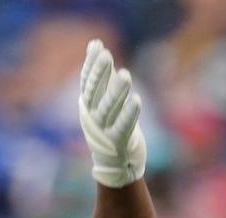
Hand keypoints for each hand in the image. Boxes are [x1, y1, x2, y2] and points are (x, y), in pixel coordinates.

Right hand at [78, 39, 146, 187]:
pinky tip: (137, 100)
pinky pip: (123, 126)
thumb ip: (101, 75)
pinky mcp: (118, 142)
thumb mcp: (102, 99)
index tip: (98, 45)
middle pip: (95, 92)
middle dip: (100, 73)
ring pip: (108, 108)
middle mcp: (92, 116)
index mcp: (87, 105)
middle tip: (108, 55)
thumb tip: (96, 44)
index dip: (91, 64)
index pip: (87, 81)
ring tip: (126, 75)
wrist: (115, 164)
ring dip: (116, 92)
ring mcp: (104, 130)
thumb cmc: (110, 126)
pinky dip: (129, 114)